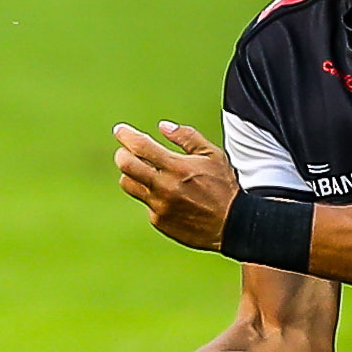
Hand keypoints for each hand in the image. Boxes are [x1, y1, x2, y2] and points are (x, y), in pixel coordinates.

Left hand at [113, 121, 239, 251]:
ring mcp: (159, 206)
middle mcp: (164, 187)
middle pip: (126, 166)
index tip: (120, 130)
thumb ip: (187, 137)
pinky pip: (145, 202)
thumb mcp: (212, 155)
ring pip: (129, 185)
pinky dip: (150, 194)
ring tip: (144, 171)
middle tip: (126, 151)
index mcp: (177, 167)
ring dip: (131, 174)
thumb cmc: (223, 187)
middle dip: (122, 154)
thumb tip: (163, 126)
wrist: (232, 225)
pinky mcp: (159, 221)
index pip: (141, 146)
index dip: (126, 135)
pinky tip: (167, 194)